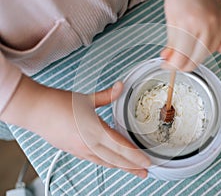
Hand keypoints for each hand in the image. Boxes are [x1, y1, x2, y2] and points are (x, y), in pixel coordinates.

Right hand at [0, 75, 150, 177]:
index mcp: (95, 131)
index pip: (121, 147)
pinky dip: (107, 163)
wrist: (35, 110)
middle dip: (132, 167)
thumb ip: (107, 95)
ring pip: (106, 162)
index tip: (147, 162)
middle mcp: (89, 145)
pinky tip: (110, 162)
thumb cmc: (58, 104)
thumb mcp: (86, 99)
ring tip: (132, 170)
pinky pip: (95, 161)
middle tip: (145, 172)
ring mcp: (80, 150)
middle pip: (116, 159)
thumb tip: (120, 86)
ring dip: (121, 167)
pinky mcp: (74, 151)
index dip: (136, 156)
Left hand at [161, 0, 220, 70]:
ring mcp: (218, 26)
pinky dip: (220, 49)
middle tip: (175, 61)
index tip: (167, 66)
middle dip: (182, 64)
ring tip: (188, 51)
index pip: (181, 57)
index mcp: (189, 24)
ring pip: (208, 54)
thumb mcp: (170, 20)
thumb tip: (168, 60)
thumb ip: (171, 43)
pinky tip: (209, 47)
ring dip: (196, 57)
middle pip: (195, 59)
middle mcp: (207, 26)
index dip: (172, 66)